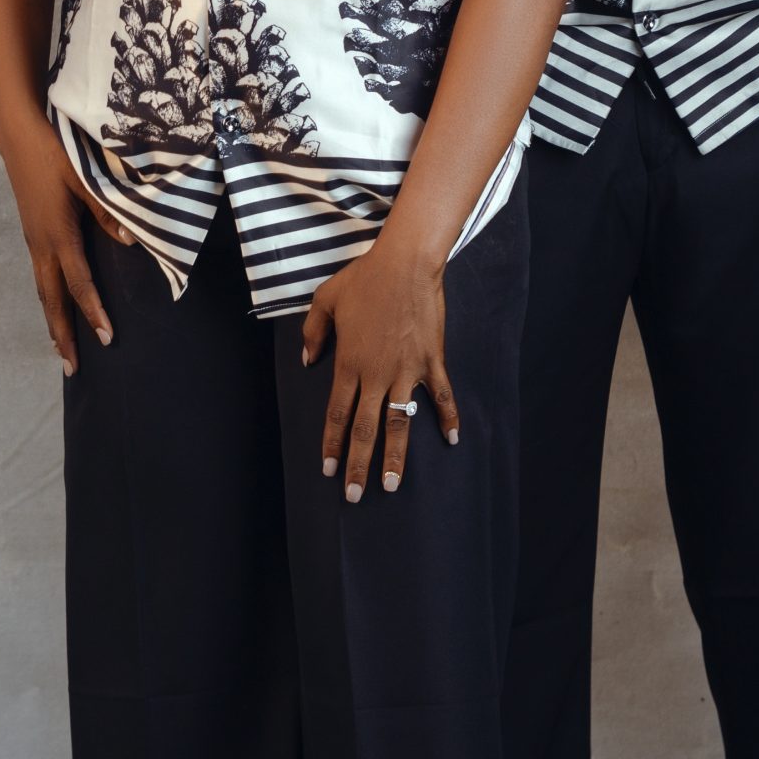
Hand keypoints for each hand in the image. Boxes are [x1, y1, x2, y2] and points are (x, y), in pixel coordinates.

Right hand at [0, 114, 130, 373]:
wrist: (18, 137)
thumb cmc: (55, 155)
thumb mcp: (87, 180)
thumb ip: (109, 212)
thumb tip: (132, 242)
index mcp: (58, 235)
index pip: (79, 283)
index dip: (93, 311)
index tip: (107, 337)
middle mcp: (42, 245)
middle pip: (52, 300)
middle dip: (63, 335)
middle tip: (73, 369)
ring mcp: (33, 241)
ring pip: (43, 291)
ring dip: (54, 320)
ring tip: (62, 348)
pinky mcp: (32, 234)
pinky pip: (40, 276)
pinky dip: (49, 298)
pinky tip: (56, 304)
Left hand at [300, 228, 461, 501]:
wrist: (406, 263)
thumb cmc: (365, 279)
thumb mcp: (326, 300)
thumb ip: (313, 332)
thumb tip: (307, 360)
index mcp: (349, 363)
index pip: (337, 414)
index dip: (333, 444)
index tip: (329, 471)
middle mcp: (377, 374)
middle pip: (366, 428)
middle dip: (359, 465)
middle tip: (354, 495)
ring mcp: (407, 370)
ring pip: (400, 422)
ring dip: (395, 457)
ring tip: (391, 486)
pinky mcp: (432, 361)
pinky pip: (441, 395)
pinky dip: (448, 418)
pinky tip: (452, 440)